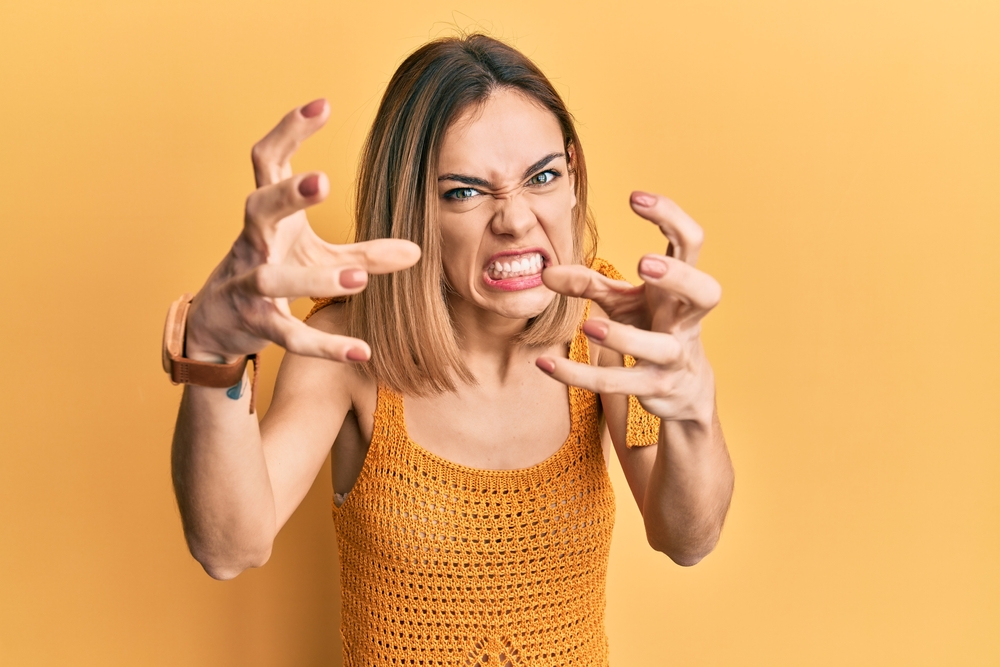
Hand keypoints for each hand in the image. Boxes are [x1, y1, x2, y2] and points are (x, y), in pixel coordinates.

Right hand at [185, 99, 420, 362]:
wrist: (218, 324)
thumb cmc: (273, 271)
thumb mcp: (319, 257)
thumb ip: (366, 253)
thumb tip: (417, 251)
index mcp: (266, 215)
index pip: (267, 161)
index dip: (289, 131)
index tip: (322, 104)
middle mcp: (252, 243)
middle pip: (257, 208)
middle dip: (287, 195)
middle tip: (323, 181)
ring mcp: (248, 285)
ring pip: (271, 278)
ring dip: (313, 278)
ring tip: (358, 280)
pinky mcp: (255, 324)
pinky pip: (289, 334)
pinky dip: (325, 345)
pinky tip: (362, 350)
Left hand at [538, 191, 720, 423]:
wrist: (683, 391)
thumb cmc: (654, 330)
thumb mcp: (624, 302)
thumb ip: (589, 283)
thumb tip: (545, 271)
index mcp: (680, 288)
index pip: (690, 243)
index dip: (670, 218)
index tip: (635, 197)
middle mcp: (686, 319)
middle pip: (705, 292)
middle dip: (679, 276)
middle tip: (643, 263)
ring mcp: (674, 356)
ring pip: (660, 347)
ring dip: (624, 336)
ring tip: (590, 326)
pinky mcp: (655, 387)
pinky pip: (620, 381)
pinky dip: (580, 375)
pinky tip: (544, 363)